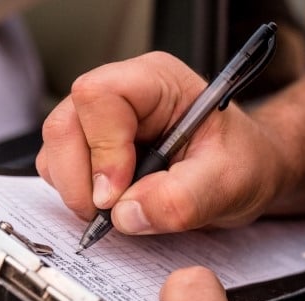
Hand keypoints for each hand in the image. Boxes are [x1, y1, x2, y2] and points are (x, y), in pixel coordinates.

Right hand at [37, 52, 287, 233]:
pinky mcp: (95, 148)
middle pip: (65, 124)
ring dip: (77, 190)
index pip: (100, 96)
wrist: (247, 174)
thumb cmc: (244, 163)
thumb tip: (127, 214)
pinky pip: (61, 169)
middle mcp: (125, 93)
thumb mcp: (229, 182)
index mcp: (158, 82)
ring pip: (57, 148)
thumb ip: (182, 198)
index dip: (102, 148)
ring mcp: (104, 121)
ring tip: (120, 210)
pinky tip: (114, 206)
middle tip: (112, 213)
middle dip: (81, 178)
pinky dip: (78, 196)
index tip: (116, 194)